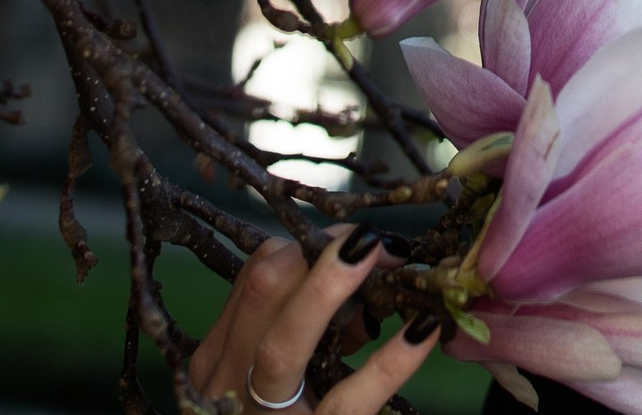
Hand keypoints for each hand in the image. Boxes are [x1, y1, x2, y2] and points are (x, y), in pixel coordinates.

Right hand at [188, 230, 441, 413]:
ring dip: (327, 291)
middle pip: (261, 296)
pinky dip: (389, 365)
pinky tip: (424, 333)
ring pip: (282, 348)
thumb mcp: (276, 383)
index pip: (255, 279)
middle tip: (369, 243)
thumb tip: (370, 282)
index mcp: (218, 364)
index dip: (309, 246)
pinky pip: (349, 406)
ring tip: (376, 252)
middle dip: (317, 254)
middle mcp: (229, 391)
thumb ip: (308, 334)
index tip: (354, 243)